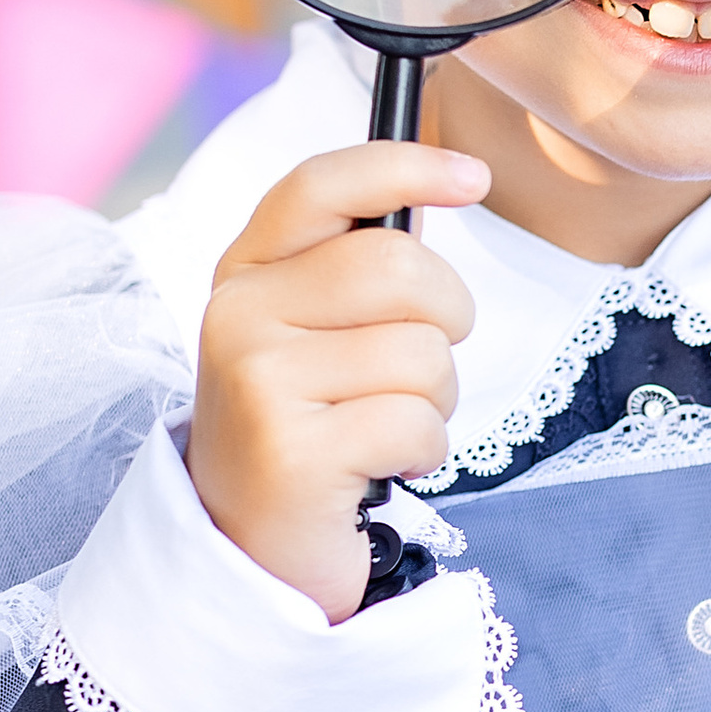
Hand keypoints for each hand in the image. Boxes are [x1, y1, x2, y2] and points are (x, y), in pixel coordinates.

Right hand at [187, 143, 489, 622]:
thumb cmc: (308, 422)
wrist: (250, 546)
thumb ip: (358, 260)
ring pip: (421, 354)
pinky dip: (424, 450)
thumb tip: (442, 181)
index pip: (321, 186)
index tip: (472, 177)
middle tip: (425, 362)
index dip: (404, 165)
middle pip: (399, 268)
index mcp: (245, 272)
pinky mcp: (292, 453)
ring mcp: (258, 384)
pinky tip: (381, 467)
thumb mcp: (312, 329)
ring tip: (386, 426)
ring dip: (435, 400)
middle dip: (448, 317)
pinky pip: (417, 424)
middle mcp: (238, 316)